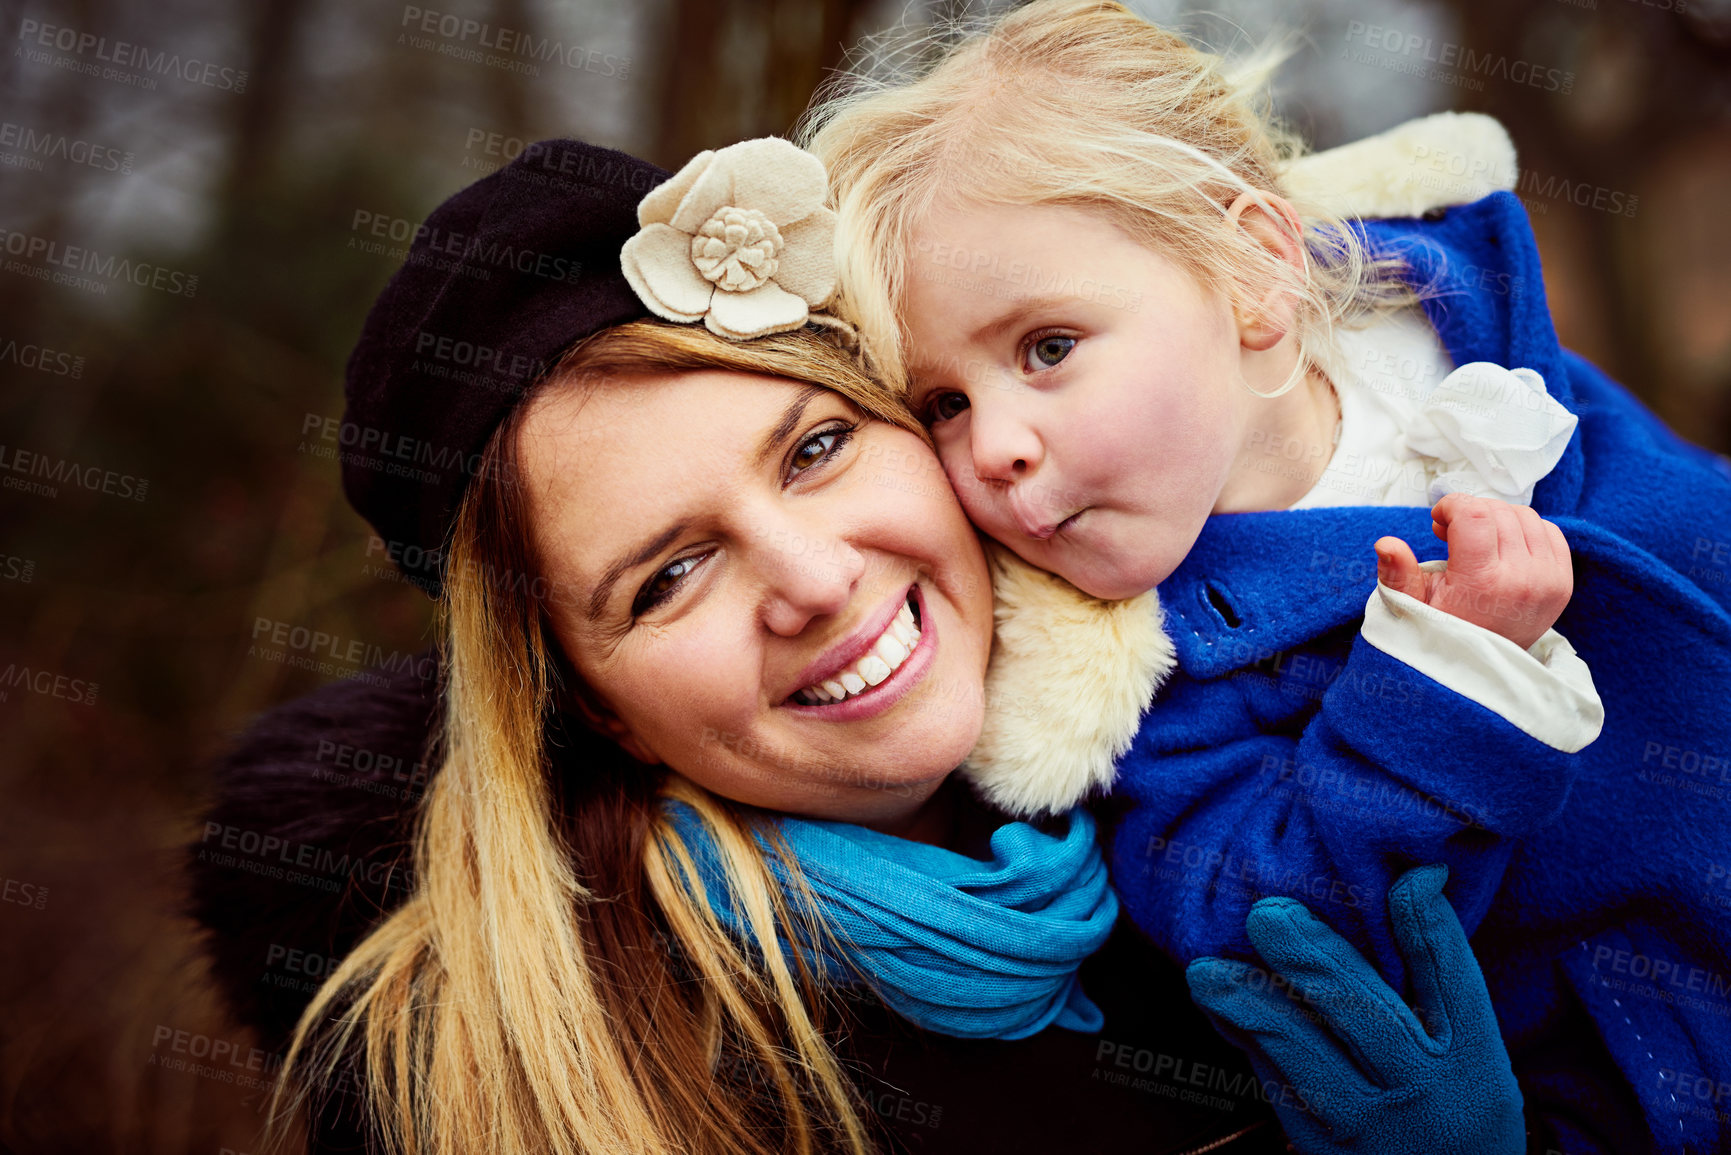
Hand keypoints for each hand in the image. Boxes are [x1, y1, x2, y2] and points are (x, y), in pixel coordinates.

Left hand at [1185, 866, 1525, 1154]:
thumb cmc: (1453, 1106)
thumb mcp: (1471, 1049)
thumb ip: (1441, 969)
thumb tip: (1418, 876)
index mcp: (1472, 1060)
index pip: (1451, 982)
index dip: (1428, 929)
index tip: (1408, 877)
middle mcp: (1420, 1091)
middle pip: (1361, 1011)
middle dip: (1308, 958)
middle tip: (1266, 913)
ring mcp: (1364, 1123)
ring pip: (1300, 1052)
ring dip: (1249, 1004)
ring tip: (1208, 969)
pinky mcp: (1319, 1144)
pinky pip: (1272, 1079)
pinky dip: (1240, 1033)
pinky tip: (1215, 998)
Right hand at [1374, 493, 1571, 649]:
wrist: (1486, 668)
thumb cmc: (1444, 631)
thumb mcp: (1412, 606)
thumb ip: (1397, 574)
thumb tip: (1386, 544)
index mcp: (1481, 583)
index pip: (1474, 515)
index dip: (1452, 505)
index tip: (1439, 519)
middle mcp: (1521, 580)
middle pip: (1497, 512)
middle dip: (1470, 512)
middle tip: (1452, 534)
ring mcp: (1548, 581)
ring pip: (1525, 516)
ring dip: (1497, 519)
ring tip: (1478, 542)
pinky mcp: (1563, 582)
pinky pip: (1550, 531)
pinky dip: (1525, 530)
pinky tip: (1503, 547)